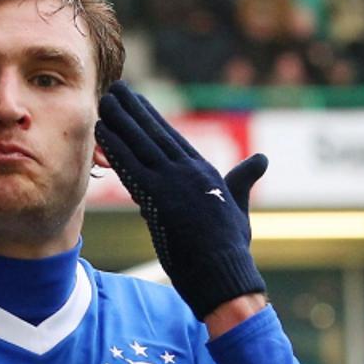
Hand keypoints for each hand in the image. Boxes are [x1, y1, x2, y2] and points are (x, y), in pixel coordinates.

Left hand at [95, 80, 267, 319]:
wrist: (223, 273)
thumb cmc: (231, 248)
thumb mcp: (237, 207)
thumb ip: (241, 181)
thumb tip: (261, 159)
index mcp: (205, 172)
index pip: (173, 139)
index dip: (152, 119)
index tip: (138, 103)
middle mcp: (189, 171)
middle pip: (155, 134)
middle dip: (134, 110)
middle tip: (117, 90)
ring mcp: (173, 183)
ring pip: (140, 144)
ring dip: (120, 121)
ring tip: (105, 101)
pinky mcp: (158, 198)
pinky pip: (131, 166)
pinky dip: (115, 146)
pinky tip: (102, 131)